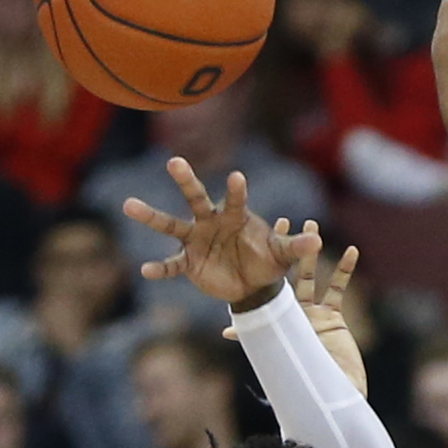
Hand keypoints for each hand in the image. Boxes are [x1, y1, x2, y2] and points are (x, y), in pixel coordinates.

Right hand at [122, 159, 320, 304]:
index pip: (235, 199)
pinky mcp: (189, 262)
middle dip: (186, 181)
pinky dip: (160, 268)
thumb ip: (296, 246)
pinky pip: (172, 264)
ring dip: (151, 216)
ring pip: (170, 224)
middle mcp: (210, 222)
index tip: (237, 177)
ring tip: (128, 204)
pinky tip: (146, 270)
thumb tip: (318, 242)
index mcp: (235, 215)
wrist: (253, 285)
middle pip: (195, 198)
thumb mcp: (283, 254)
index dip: (236, 190)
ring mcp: (196, 240)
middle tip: (174, 161)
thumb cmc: (268, 260)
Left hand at [223, 224, 368, 396]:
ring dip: (313, 251)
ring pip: (313, 275)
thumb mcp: (276, 354)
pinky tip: (350, 251)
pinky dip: (345, 270)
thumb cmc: (300, 382)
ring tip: (312, 226)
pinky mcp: (334, 318)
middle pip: (287, 273)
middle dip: (286, 249)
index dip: (263, 263)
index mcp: (274, 319)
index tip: (258, 239)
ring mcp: (314, 314)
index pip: (266, 286)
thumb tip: (227, 332)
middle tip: (284, 221)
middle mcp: (291, 313)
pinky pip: (339, 289)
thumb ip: (257, 339)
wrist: (330, 394)